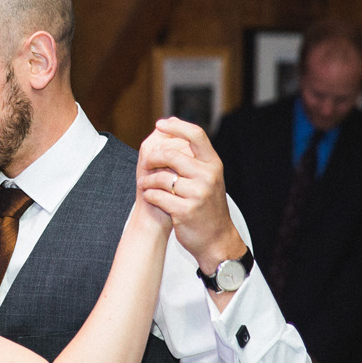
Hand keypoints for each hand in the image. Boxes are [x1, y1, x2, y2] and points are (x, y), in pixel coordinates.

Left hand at [138, 117, 245, 271]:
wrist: (216, 238)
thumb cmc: (207, 206)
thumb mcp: (207, 177)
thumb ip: (193, 155)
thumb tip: (173, 125)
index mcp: (213, 164)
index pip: (196, 135)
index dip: (176, 126)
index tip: (161, 124)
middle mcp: (208, 176)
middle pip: (172, 155)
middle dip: (153, 158)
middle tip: (146, 163)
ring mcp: (198, 194)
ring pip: (161, 177)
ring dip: (148, 181)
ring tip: (145, 185)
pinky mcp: (185, 210)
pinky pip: (157, 196)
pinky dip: (149, 196)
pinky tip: (151, 197)